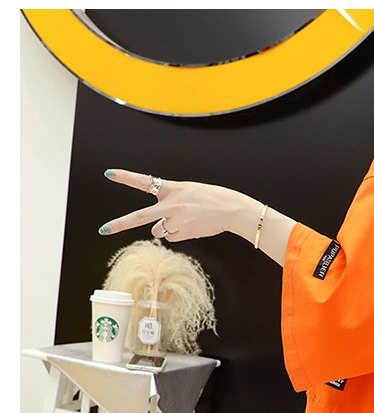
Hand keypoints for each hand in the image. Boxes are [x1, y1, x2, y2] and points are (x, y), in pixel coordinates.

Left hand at [98, 168, 252, 241]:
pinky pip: (172, 238)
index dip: (126, 178)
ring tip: (186, 220)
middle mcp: (171, 205)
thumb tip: (158, 229)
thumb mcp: (188, 192)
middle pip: (140, 217)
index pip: (144, 181)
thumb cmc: (210, 199)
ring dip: (167, 228)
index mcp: (171, 189)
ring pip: (159, 231)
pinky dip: (179, 234)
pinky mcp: (182, 233)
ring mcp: (176, 221)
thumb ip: (170, 203)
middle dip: (119, 224)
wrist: (231, 209)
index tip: (109, 174)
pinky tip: (192, 226)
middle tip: (102, 231)